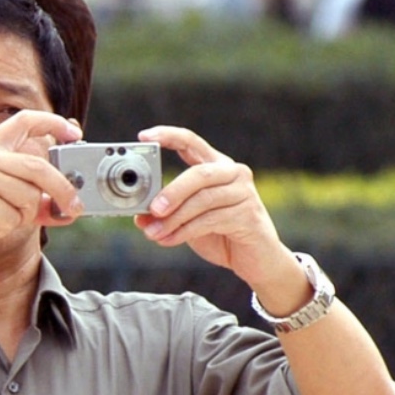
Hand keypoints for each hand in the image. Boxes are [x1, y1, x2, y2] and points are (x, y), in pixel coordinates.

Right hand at [0, 111, 83, 266]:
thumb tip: (63, 205)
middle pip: (39, 167)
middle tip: (73, 208)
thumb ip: (24, 195)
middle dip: (63, 190)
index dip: (53, 123)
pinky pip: (12, 218)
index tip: (74, 133)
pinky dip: (3, 229)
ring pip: (28, 198)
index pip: (24, 120)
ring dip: (20, 218)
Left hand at [135, 126, 288, 284]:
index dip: (168, 136)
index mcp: (214, 165)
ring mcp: (244, 192)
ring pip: (203, 200)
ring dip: (174, 219)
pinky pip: (211, 220)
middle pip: (198, 173)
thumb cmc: (220, 233)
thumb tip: (139, 217)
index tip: (144, 136)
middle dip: (171, 191)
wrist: (255, 259)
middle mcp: (232, 173)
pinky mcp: (248, 214)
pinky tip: (168, 240)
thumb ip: (164, 215)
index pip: (191, 142)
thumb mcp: (185, 221)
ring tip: (153, 233)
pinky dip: (185, 231)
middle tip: (152, 209)